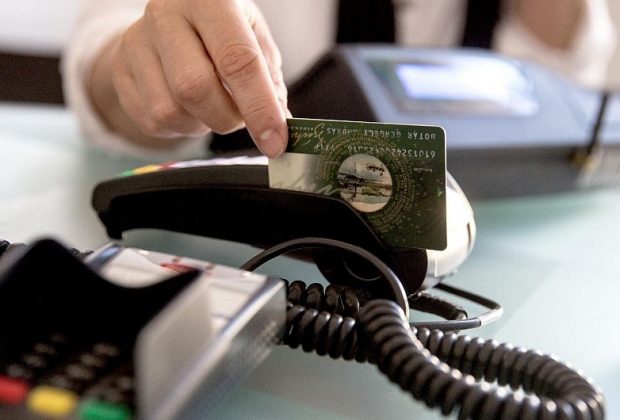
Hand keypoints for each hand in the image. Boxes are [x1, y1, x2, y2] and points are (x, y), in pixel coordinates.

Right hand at [89, 0, 287, 156]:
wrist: (170, 18)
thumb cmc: (221, 30)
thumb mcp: (253, 38)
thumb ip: (268, 80)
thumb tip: (280, 125)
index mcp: (210, 0)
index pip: (237, 60)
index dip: (259, 108)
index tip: (275, 141)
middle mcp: (166, 14)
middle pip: (196, 88)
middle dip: (227, 118)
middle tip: (241, 118)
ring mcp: (136, 41)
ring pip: (169, 111)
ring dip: (202, 124)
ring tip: (213, 107)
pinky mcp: (119, 69)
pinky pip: (151, 122)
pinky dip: (180, 128)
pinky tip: (189, 108)